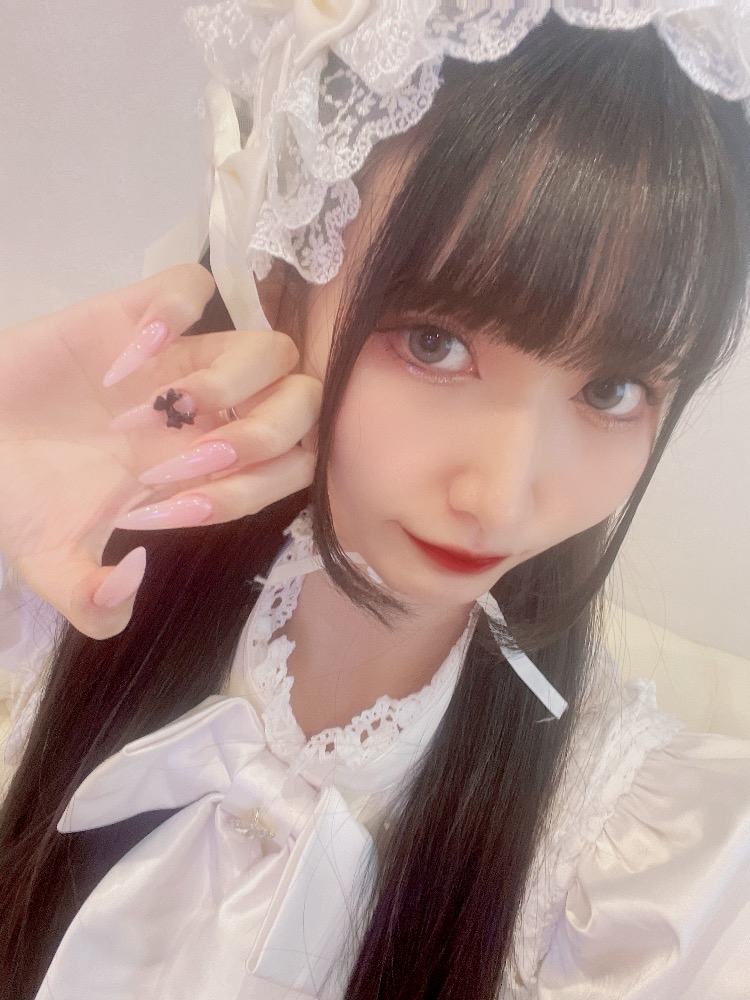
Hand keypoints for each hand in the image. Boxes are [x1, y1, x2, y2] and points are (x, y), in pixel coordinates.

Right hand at [0, 265, 319, 638]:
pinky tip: (125, 355)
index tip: (157, 509)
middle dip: (255, 438)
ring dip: (221, 386)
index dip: (244, 494)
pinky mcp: (135, 312)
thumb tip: (133, 580)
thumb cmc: (17, 495)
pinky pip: (193, 287)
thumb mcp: (51, 564)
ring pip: (271, 349)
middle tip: (176, 461)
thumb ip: (91, 601)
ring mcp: (180, 360)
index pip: (289, 471)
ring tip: (143, 414)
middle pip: (304, 405)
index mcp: (206, 468)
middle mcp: (210, 413)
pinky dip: (172, 315)